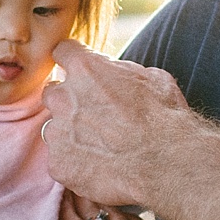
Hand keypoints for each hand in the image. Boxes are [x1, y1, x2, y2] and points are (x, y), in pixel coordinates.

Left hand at [43, 42, 198, 205]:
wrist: (166, 165)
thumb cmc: (165, 120)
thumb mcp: (152, 78)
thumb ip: (121, 72)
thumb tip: (115, 74)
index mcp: (86, 69)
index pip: (63, 52)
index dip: (72, 62)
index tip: (78, 71)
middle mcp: (64, 97)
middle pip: (53, 92)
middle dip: (68, 101)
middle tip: (94, 116)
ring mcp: (57, 132)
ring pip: (55, 128)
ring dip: (71, 134)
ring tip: (101, 147)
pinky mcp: (58, 163)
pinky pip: (60, 160)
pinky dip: (75, 164)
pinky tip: (99, 168)